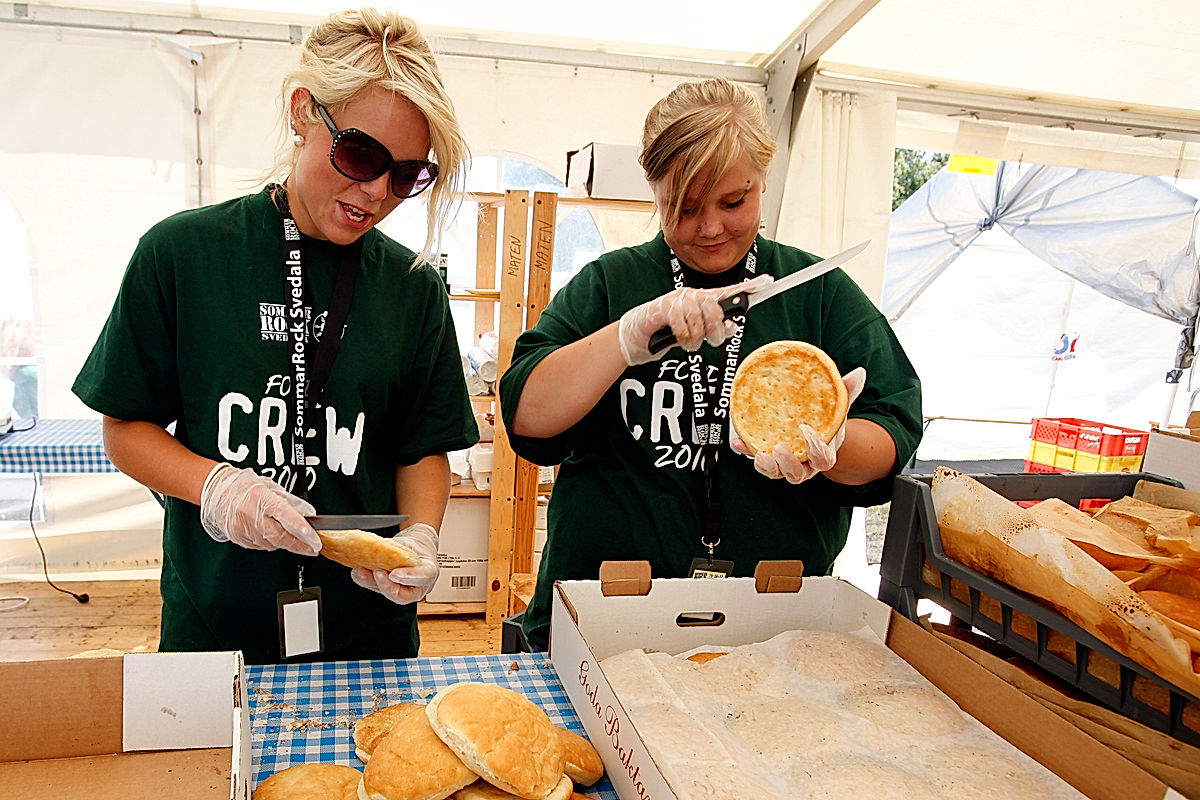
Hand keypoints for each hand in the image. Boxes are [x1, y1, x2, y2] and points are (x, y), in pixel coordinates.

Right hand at [199, 463, 320, 554]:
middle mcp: (249, 513)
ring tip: (292, 539)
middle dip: (298, 545)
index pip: (284, 515)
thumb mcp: (270, 486)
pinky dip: (269, 543)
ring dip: (284, 544)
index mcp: (260, 497)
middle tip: (312, 548)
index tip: (312, 538)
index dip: (300, 528)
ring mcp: (241, 527)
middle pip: (278, 536)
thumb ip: (289, 501)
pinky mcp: (236, 536)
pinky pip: (258, 545)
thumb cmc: (244, 486)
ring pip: (269, 543)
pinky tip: (272, 536)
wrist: (217, 490)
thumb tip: (306, 514)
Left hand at [350, 522, 439, 604]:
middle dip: (387, 587)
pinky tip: (358, 572)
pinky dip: (366, 581)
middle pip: (403, 596)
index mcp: (429, 572)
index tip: (394, 574)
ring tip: (360, 571)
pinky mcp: (389, 590)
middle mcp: (417, 587)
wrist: (414, 548)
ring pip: (388, 595)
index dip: (408, 577)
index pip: (423, 577)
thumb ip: (400, 549)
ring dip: (372, 584)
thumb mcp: (412, 541)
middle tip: (377, 572)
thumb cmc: (416, 546)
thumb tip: (381, 548)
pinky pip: (378, 589)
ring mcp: (403, 591)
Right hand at [617, 274, 772, 365]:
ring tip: (690, 344)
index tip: (767, 282)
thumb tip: (732, 327)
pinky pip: (681, 323)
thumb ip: (713, 330)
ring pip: (698, 316)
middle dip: (716, 328)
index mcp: (702, 300)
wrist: (636, 337)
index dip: (747, 288)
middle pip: (714, 306)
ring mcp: (676, 300)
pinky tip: (680, 340)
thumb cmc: (666, 333)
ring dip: (696, 337)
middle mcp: (691, 295)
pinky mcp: (661, 308)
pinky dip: (684, 337)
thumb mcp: (695, 335)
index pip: (728, 291)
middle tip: (712, 341)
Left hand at [731, 367, 866, 483]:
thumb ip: (846, 393)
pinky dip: (745, 450)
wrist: (814, 428)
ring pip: (776, 473)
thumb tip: (858, 373)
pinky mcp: (766, 456)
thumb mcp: (836, 407)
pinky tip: (738, 441)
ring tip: (759, 454)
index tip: (806, 430)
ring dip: (766, 466)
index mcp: (822, 453)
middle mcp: (804, 464)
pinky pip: (754, 456)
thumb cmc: (826, 420)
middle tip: (779, 448)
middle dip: (788, 464)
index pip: (823, 459)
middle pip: (797, 474)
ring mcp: (783, 464)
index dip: (815, 449)